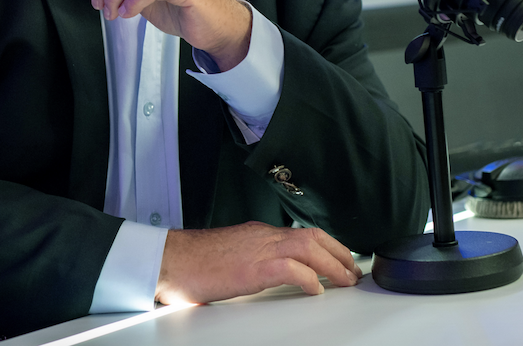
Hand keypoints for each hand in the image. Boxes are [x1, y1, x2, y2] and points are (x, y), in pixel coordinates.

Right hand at [155, 222, 361, 303]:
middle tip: (353, 270)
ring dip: (332, 264)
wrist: (169, 260)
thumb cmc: (191, 262)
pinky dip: (308, 277)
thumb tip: (267, 275)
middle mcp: (262, 236)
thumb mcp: (229, 257)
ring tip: (346, 280)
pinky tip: (316, 289)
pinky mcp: (252, 267)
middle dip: (338, 252)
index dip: (325, 245)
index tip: (339, 259)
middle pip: (311, 236)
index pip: (300, 233)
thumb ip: (251, 261)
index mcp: (257, 234)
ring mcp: (258, 249)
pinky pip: (290, 268)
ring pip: (308, 247)